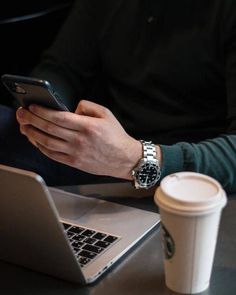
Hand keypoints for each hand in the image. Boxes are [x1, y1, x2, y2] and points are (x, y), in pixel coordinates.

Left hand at [16, 100, 141, 179]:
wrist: (124, 159)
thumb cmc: (116, 136)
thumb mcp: (106, 114)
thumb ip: (88, 106)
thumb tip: (72, 109)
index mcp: (88, 127)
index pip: (59, 118)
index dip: (42, 112)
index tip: (33, 106)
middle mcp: (80, 141)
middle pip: (49, 129)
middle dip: (32, 120)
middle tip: (21, 114)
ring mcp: (76, 153)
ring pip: (47, 143)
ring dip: (32, 134)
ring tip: (24, 126)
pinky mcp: (74, 162)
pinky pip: (53, 155)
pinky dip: (41, 147)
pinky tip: (35, 141)